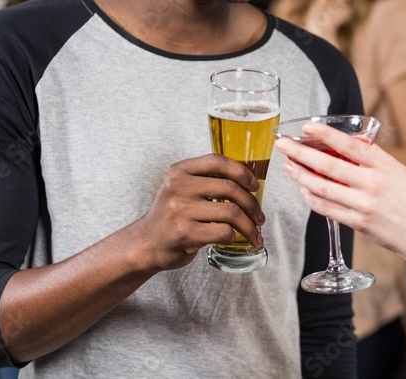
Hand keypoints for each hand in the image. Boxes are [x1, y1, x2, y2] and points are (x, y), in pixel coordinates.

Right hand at [130, 153, 264, 270]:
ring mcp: (180, 210)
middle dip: (252, 204)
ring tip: (255, 233)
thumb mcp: (181, 189)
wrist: (145, 244)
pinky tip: (234, 240)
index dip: (242, 171)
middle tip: (259, 216)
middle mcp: (178, 187)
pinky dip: (234, 236)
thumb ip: (206, 180)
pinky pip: (223, 231)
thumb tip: (248, 182)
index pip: (217, 161)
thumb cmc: (172, 217)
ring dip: (249, 225)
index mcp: (180, 171)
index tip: (255, 185)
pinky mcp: (185, 233)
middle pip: (230, 188)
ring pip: (231, 212)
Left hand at [276, 123, 405, 265]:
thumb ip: (377, 160)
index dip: (326, 134)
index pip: (350, 145)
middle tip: (284, 144)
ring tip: (288, 167)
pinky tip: (304, 190)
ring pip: (322, 188)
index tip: (307, 126)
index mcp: (386, 166)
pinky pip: (327, 209)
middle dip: (301, 153)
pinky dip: (312, 199)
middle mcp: (373, 185)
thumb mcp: (402, 172)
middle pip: (328, 166)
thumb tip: (351, 147)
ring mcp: (364, 206)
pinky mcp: (358, 224)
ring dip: (301, 176)